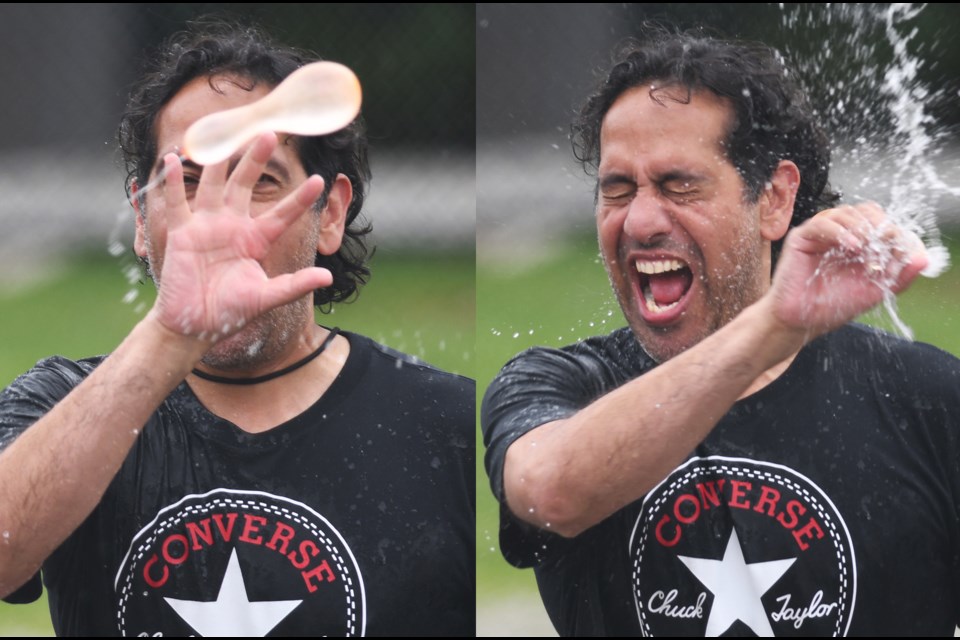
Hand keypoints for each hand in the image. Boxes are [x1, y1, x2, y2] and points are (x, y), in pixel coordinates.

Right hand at [147, 132, 330, 343]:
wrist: (195, 325)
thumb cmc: (231, 312)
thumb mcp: (266, 297)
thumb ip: (295, 286)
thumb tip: (327, 278)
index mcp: (256, 239)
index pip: (282, 213)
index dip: (299, 198)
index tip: (318, 180)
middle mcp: (233, 225)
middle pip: (245, 184)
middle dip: (255, 159)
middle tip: (269, 133)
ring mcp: (206, 225)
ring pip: (213, 184)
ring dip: (218, 160)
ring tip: (225, 132)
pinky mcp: (182, 232)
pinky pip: (177, 202)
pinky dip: (173, 181)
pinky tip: (173, 159)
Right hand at [766, 203, 928, 337]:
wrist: (801, 321)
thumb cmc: (833, 306)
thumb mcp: (875, 291)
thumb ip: (899, 275)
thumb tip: (923, 258)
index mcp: (860, 244)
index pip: (882, 223)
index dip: (894, 231)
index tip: (901, 249)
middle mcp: (841, 235)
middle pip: (866, 211)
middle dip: (879, 224)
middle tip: (885, 241)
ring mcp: (821, 234)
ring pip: (846, 213)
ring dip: (861, 228)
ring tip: (865, 248)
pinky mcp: (802, 238)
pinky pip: (823, 223)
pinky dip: (840, 231)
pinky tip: (851, 246)